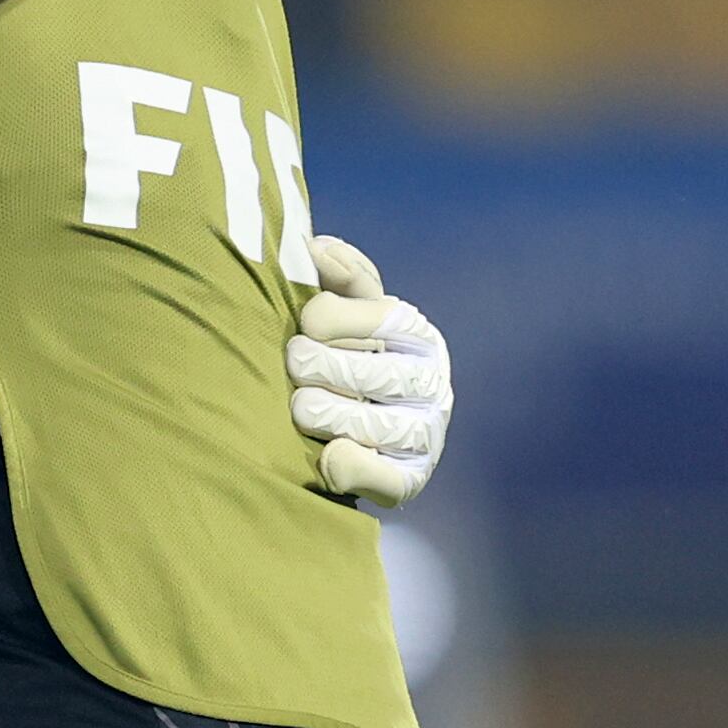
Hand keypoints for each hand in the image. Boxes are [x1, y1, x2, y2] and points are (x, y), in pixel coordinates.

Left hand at [287, 236, 450, 508]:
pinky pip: (384, 478)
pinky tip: (328, 452)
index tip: (305, 327)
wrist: (344, 427)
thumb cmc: (339, 353)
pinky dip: (350, 465)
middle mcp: (432, 382)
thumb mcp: (343, 307)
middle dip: (318, 369)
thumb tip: (317, 248)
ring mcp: (425, 433)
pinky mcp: (410, 478)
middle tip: (295, 367)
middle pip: (373, 372)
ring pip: (377, 424)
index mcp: (416, 334)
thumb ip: (337, 275)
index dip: (326, 319)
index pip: (378, 317)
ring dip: (327, 414)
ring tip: (302, 407)